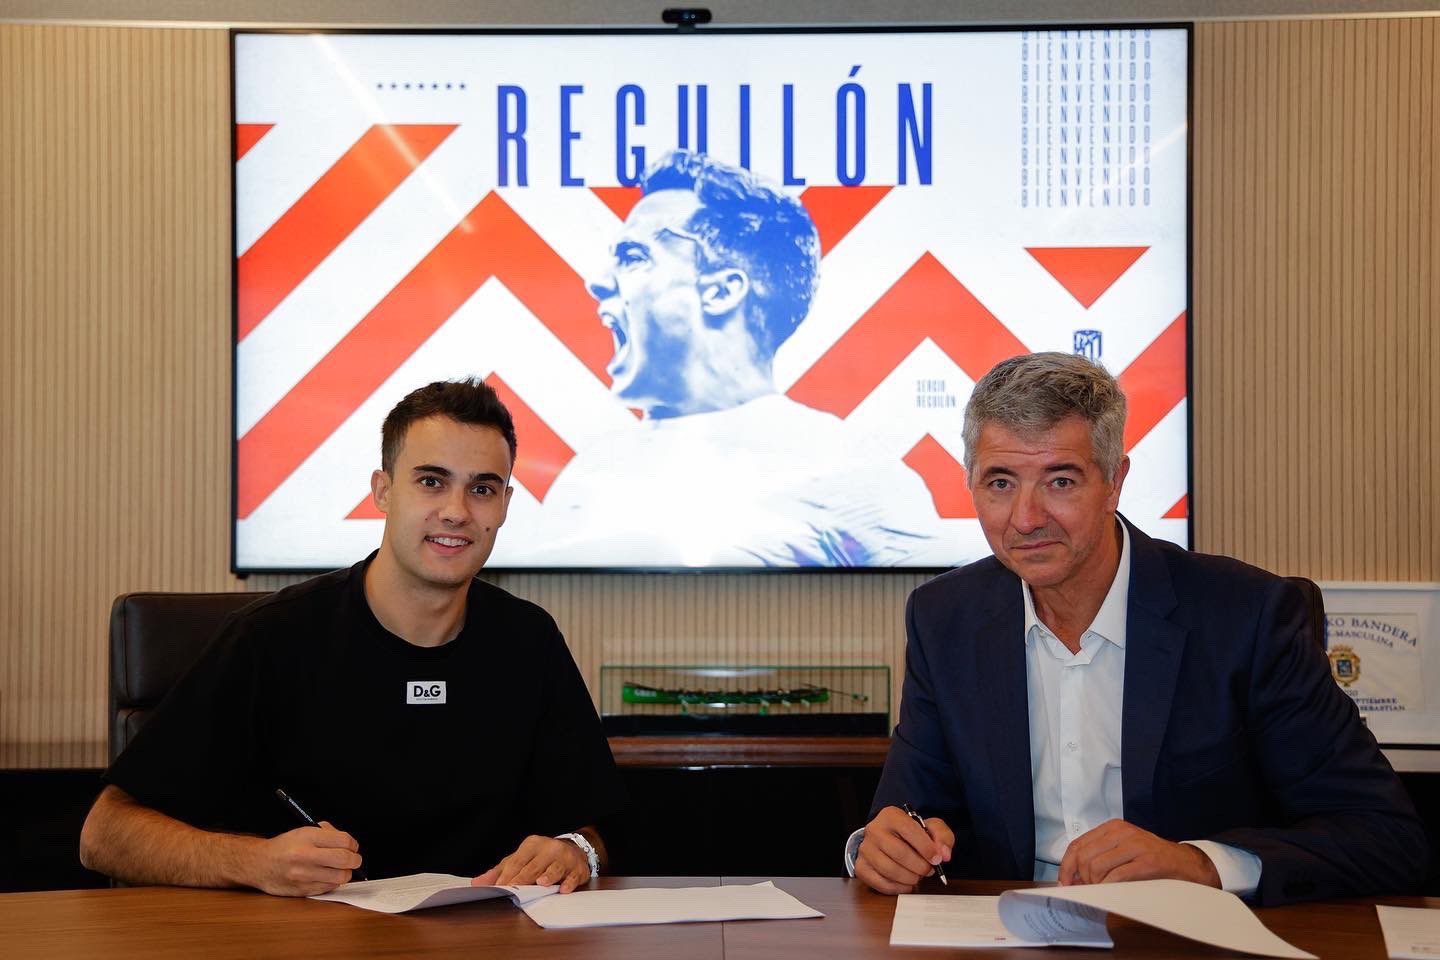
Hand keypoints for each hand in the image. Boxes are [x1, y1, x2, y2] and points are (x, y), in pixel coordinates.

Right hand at [250, 821, 361, 896]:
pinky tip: (327, 876)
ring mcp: (303, 876)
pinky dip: (333, 882)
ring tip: (340, 868)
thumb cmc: (285, 846)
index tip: (352, 846)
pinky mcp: (302, 891)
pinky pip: (329, 888)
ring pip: (340, 877)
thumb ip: (329, 833)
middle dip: (355, 859)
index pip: (343, 840)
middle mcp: (304, 856)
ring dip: (345, 873)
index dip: (353, 844)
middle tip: (353, 858)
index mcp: (307, 837)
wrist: (260, 864)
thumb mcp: (305, 830)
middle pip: (345, 860)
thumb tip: (349, 844)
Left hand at [473, 835, 590, 893]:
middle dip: (524, 879)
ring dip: (548, 876)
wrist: (571, 850)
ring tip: (541, 883)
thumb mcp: (519, 860)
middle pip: (534, 866)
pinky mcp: (578, 868)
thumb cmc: (540, 858)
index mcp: (532, 844)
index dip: (508, 876)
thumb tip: (477, 884)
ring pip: (555, 868)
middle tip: (515, 890)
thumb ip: (499, 872)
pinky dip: (569, 883)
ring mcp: (565, 857)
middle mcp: (549, 848)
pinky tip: (564, 889)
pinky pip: (573, 876)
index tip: (500, 888)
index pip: (517, 861)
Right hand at [854, 805, 953, 894]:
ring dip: (909, 878)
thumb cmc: (911, 835)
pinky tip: (906, 883)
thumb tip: (944, 854)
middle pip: (899, 852)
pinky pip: (880, 883)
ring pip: (889, 869)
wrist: (889, 840)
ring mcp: (865, 849)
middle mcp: (874, 830)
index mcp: (891, 815)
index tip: (937, 859)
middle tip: (928, 870)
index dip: (926, 847)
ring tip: (918, 876)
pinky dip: (898, 887)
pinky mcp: (861, 867)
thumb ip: (942, 837)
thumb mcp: (931, 828)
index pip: (908, 829)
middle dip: (919, 866)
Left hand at [1058, 819, 1220, 886]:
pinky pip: (1116, 877)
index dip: (1066, 866)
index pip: (1078, 845)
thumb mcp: (1122, 850)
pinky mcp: (1147, 862)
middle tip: (1087, 890)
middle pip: (1084, 857)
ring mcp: (1135, 846)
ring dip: (1094, 885)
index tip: (1064, 882)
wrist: (1186, 863)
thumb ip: (1098, 857)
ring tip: (1102, 890)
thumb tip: (1072, 877)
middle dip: (1081, 878)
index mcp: (1113, 827)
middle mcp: (1122, 832)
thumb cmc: (1150, 859)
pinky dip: (1108, 888)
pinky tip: (1111, 892)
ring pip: (1096, 867)